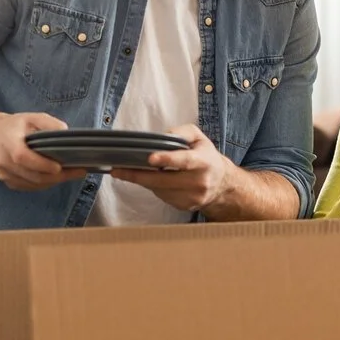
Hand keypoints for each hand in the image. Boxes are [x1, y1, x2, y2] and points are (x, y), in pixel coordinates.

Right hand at [0, 112, 87, 191]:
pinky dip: (45, 183)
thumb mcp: (32, 117)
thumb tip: (66, 134)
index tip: (59, 167)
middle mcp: (4, 162)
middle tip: (78, 172)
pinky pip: (30, 187)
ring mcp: (5, 175)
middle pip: (32, 175)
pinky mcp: (8, 182)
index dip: (41, 165)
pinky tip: (56, 176)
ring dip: (54, 181)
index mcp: (8, 143)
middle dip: (57, 176)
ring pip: (33, 184)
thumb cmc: (15, 126)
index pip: (23, 158)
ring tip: (72, 174)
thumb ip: (49, 124)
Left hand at [110, 125, 232, 214]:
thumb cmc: (206, 157)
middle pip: (164, 180)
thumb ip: (182, 132)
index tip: (150, 158)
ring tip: (132, 171)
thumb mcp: (199, 138)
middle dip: (139, 174)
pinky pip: (162, 197)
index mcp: (203, 161)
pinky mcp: (185, 207)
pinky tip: (154, 180)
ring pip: (159, 189)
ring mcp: (192, 197)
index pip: (185, 160)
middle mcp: (199, 181)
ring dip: (144, 180)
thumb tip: (162, 137)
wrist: (222, 185)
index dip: (167, 159)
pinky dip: (154, 188)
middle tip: (118, 170)